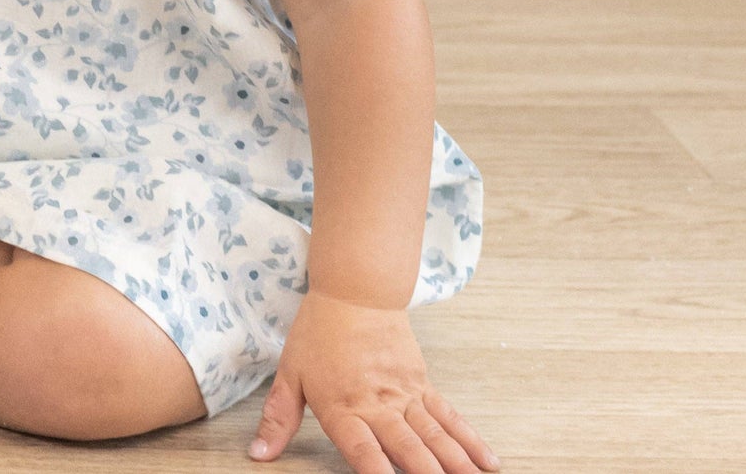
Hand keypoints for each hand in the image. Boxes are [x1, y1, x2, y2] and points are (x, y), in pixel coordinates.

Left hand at [249, 290, 499, 471]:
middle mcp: (378, 407)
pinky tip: (487, 462)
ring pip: (436, 438)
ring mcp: (405, 396)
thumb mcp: (289, 373)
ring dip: (457, 465)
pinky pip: (449, 416)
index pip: (364, 453)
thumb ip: (278, 418)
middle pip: (410, 452)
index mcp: (343, 409)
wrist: (354, 289)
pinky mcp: (422, 384)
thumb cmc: (318, 332)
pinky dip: (469, 440)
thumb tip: (258, 455)